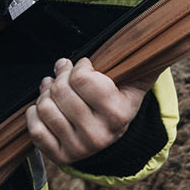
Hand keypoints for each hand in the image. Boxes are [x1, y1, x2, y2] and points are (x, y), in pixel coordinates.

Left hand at [27, 57, 147, 166]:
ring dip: (46, 93)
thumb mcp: (133, 84)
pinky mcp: (60, 157)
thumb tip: (154, 33)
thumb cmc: (117, 103)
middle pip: (60, 91)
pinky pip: (35, 129)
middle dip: (60, 76)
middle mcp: (99, 135)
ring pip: (45, 107)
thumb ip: (138, 62)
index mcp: (118, 114)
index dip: (80, 66)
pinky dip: (35, 113)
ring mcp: (79, 149)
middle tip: (65, 74)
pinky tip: (47, 106)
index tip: (84, 66)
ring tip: (54, 89)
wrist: (111, 140)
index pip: (82, 78)